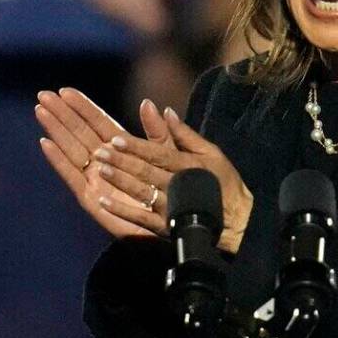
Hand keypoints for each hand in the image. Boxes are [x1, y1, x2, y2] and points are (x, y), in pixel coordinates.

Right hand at [35, 88, 173, 237]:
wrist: (171, 226)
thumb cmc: (174, 192)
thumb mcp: (168, 157)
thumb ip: (158, 132)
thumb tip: (149, 103)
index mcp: (121, 148)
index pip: (97, 122)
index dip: (81, 106)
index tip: (65, 90)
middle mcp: (104, 160)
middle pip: (79, 132)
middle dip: (62, 113)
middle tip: (43, 95)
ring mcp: (95, 178)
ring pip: (71, 148)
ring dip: (56, 130)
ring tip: (41, 111)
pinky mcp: (90, 198)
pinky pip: (71, 175)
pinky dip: (58, 160)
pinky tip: (46, 143)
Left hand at [93, 105, 252, 253]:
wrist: (237, 223)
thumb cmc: (223, 183)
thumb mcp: (211, 153)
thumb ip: (186, 134)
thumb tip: (166, 110)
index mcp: (188, 165)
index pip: (158, 153)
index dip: (137, 146)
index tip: (116, 138)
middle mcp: (177, 185)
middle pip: (145, 171)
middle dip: (122, 161)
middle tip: (100, 152)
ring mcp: (170, 207)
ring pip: (141, 192)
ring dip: (120, 181)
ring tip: (101, 170)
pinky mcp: (165, 227)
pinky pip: (140, 219)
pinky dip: (122, 210)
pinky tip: (103, 202)